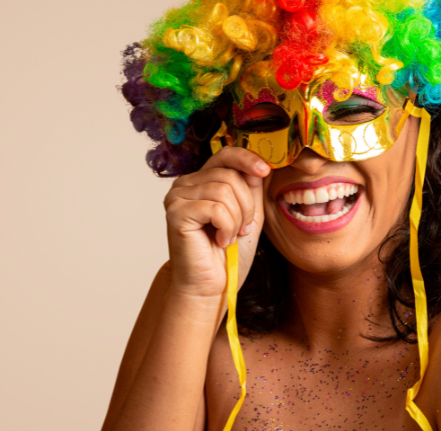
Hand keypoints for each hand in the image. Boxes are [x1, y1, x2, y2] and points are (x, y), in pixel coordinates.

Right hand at [163, 146, 269, 299]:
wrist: (210, 286)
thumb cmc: (227, 254)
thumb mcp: (248, 214)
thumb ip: (251, 187)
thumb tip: (262, 162)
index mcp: (201, 181)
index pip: (225, 155)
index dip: (247, 158)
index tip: (265, 170)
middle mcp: (185, 184)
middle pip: (229, 174)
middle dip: (246, 205)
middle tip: (242, 229)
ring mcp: (177, 196)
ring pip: (224, 190)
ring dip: (237, 219)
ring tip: (229, 236)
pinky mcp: (176, 212)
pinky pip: (215, 208)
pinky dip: (226, 227)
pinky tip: (219, 241)